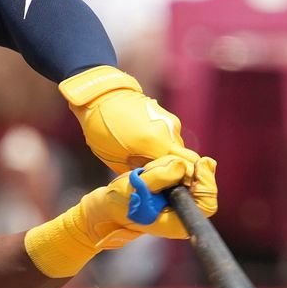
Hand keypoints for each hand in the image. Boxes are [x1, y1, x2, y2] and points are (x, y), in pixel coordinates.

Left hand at [59, 65, 199, 173]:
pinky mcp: (167, 117)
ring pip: (179, 150)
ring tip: (150, 165)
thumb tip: (155, 185)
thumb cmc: (102, 128)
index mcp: (156, 143)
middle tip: (161, 183)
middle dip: (178, 173)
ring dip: (169, 160)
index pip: (185, 169)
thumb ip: (141, 172)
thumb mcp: (117, 158)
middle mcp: (169, 131)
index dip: (183, 183)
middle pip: (185, 161)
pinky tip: (148, 151)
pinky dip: (165, 149)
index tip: (174, 193)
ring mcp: (170, 122)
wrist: (101, 95)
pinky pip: (172, 139)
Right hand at [77, 154, 217, 246]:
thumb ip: (159, 177)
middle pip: (202, 185)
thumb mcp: (136, 189)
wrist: (108, 206)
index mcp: (177, 222)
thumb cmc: (119, 202)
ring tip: (147, 172)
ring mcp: (179, 202)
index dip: (207, 183)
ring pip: (191, 174)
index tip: (201, 164)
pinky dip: (168, 165)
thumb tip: (182, 165)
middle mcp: (182, 213)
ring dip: (172, 166)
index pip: (207, 204)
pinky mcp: (174, 190)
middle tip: (159, 166)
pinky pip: (181, 171)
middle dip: (186, 169)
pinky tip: (151, 170)